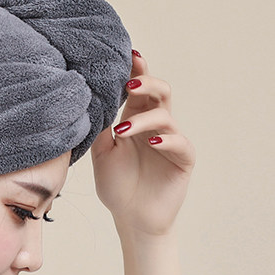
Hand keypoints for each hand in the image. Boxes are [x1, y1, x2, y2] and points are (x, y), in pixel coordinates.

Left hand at [91, 51, 194, 236]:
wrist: (131, 219)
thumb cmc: (117, 186)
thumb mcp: (101, 154)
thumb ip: (100, 128)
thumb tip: (92, 99)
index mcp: (135, 120)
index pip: (138, 89)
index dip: (135, 72)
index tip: (127, 56)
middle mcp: (155, 126)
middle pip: (159, 92)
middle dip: (146, 82)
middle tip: (129, 84)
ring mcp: (171, 141)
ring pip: (165, 116)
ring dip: (143, 120)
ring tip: (122, 131)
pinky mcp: (183, 159)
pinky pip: (179, 143)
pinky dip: (166, 139)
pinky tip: (151, 142)